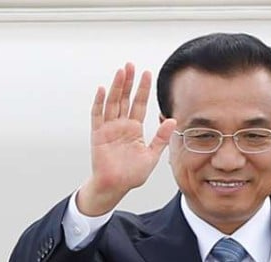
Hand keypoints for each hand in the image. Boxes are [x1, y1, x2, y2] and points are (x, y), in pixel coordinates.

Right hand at [77, 63, 177, 215]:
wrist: (116, 186)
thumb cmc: (132, 174)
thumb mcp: (152, 155)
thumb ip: (161, 138)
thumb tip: (173, 121)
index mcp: (134, 129)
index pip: (139, 104)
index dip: (143, 90)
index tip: (147, 74)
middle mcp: (121, 125)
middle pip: (125, 99)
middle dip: (129, 82)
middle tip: (131, 65)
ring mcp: (108, 128)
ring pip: (112, 103)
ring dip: (116, 87)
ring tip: (121, 72)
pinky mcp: (98, 134)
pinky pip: (97, 116)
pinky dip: (99, 103)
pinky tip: (102, 90)